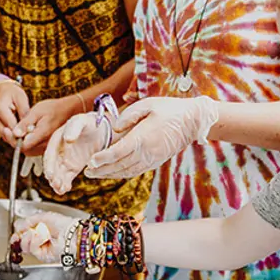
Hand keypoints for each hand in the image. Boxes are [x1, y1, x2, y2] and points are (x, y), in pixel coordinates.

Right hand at [0, 81, 29, 147]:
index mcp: (0, 109)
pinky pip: (5, 135)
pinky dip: (13, 136)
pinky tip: (22, 134)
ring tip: (28, 136)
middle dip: (19, 138)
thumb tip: (28, 126)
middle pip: (7, 134)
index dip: (22, 132)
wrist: (1, 89)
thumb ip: (24, 112)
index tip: (32, 135)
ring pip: (5, 136)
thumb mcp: (21, 97)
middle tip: (31, 138)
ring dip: (16, 138)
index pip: (12, 126)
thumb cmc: (12, 92)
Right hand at [12, 211, 77, 262]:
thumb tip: (17, 225)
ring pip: (24, 246)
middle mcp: (39, 241)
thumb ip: (29, 220)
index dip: (18, 231)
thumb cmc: (64, 225)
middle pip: (21, 242)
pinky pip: (31, 248)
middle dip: (18, 238)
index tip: (16, 228)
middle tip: (18, 235)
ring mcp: (40, 249)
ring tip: (36, 232)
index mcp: (40, 230)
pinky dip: (35, 241)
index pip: (24, 233)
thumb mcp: (44, 217)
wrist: (73, 235)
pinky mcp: (42, 256)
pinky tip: (42, 236)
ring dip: (28, 237)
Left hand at [13, 96, 81, 156]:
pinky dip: (26, 142)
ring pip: (28, 150)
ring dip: (20, 142)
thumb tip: (15, 133)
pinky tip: (23, 133)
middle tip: (8, 129)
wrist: (66, 110)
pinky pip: (33, 148)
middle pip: (25, 150)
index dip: (13, 139)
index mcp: (42, 135)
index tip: (7, 130)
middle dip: (14, 141)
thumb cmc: (52, 108)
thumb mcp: (36, 111)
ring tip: (15, 130)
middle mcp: (46, 144)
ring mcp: (47, 147)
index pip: (23, 146)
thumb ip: (25, 123)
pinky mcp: (47, 146)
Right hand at [43, 112, 107, 193]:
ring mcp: (66, 160)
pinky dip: (65, 184)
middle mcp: (59, 151)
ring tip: (60, 189)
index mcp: (57, 139)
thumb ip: (74, 128)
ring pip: (58, 174)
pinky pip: (67, 177)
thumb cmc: (90, 122)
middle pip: (52, 166)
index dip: (49, 164)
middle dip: (53, 176)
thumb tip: (67, 139)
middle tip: (56, 184)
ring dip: (57, 182)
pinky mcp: (74, 167)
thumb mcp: (82, 121)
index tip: (50, 174)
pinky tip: (65, 189)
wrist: (102, 129)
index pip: (50, 153)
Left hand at [85, 96, 218, 179]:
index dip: (102, 159)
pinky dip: (122, 174)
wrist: (193, 122)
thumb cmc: (170, 109)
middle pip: (119, 165)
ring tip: (95, 175)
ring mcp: (152, 159)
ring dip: (110, 175)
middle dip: (101, 170)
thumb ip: (129, 115)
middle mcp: (147, 152)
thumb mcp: (148, 104)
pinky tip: (112, 173)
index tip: (90, 162)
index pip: (118, 152)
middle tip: (86, 173)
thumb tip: (115, 128)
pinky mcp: (156, 162)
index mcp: (143, 137)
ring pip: (127, 171)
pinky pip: (135, 172)